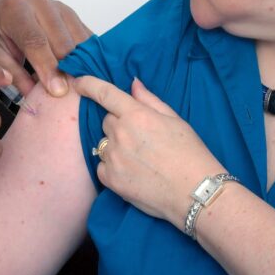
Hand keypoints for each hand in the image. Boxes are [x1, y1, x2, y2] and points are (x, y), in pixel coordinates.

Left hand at [0, 0, 90, 98]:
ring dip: (82, 61)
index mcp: (14, 10)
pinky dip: (87, 53)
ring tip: (83, 86)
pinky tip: (87, 71)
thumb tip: (35, 97)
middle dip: (68, 68)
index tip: (58, 91)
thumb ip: (14, 74)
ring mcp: (56, 5)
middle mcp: (38, 2)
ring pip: (77, 36)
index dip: (48, 67)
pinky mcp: (68, 12)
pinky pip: (83, 33)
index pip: (36, 41)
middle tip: (73, 93)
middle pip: (61, 38)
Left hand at [73, 75, 224, 227]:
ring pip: (104, 144)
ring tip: (140, 159)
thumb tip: (133, 83)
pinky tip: (133, 173)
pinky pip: (102, 166)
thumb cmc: (190, 153)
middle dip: (119, 125)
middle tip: (142, 139)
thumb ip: (150, 100)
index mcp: (136, 115)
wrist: (196, 192)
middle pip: (107, 121)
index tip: (78, 82)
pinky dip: (112, 167)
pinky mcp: (111, 180)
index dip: (88, 84)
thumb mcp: (175, 120)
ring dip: (115, 147)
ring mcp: (113, 157)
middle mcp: (120, 134)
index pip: (105, 93)